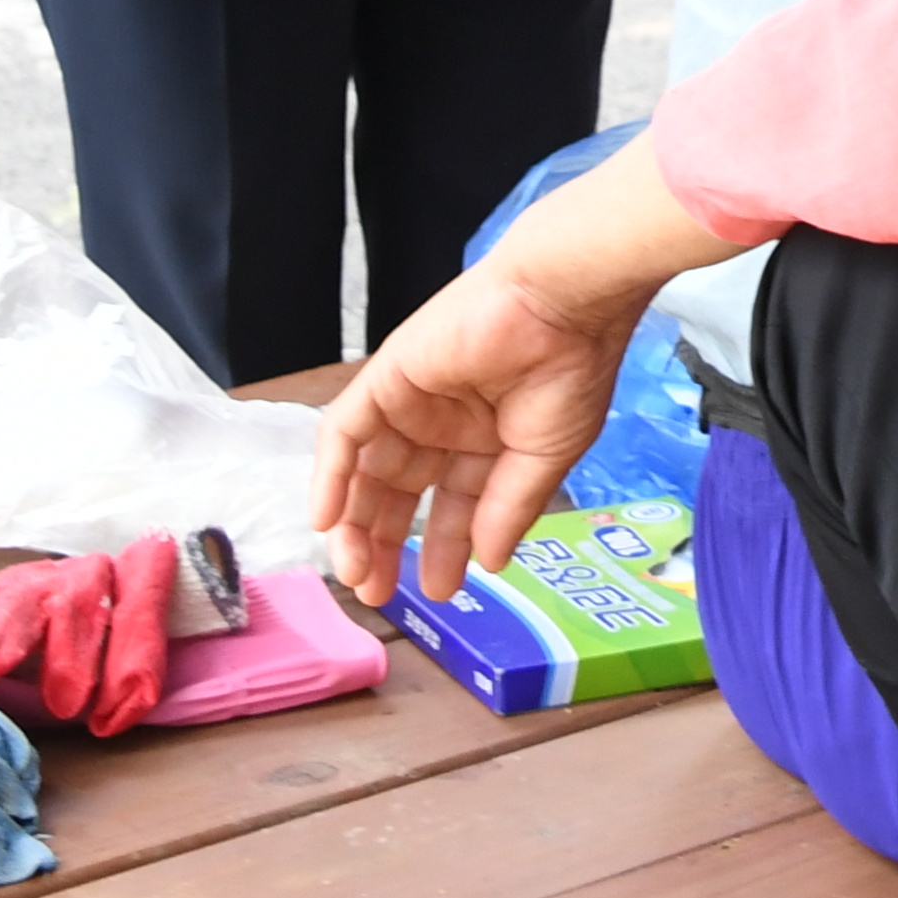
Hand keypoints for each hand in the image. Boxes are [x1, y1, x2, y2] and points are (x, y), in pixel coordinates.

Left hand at [316, 256, 632, 608]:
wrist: (561, 304)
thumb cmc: (570, 370)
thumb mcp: (544, 456)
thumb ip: (508, 509)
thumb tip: (489, 561)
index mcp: (487, 439)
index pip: (450, 503)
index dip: (441, 549)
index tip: (441, 591)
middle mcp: (444, 422)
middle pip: (398, 491)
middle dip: (384, 543)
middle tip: (377, 593)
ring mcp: (412, 400)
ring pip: (366, 468)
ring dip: (354, 521)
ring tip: (356, 570)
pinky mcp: (387, 376)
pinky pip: (345, 432)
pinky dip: (331, 474)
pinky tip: (327, 519)